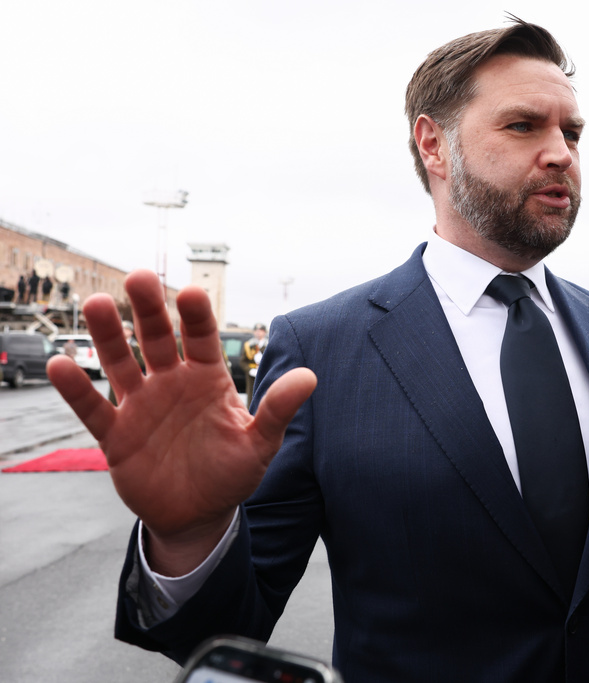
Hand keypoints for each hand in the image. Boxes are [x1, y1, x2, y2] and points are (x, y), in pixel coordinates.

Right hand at [47, 270, 316, 574]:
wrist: (199, 514)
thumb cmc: (232, 473)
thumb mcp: (259, 443)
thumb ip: (278, 409)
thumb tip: (310, 377)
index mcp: (208, 379)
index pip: (201, 339)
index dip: (196, 317)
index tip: (193, 293)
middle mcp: (171, 383)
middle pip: (156, 339)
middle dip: (148, 310)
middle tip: (139, 278)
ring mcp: (141, 406)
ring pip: (120, 363)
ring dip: (108, 335)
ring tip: (98, 304)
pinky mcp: (116, 435)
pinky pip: (92, 408)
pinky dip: (76, 389)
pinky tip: (62, 364)